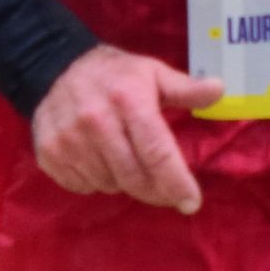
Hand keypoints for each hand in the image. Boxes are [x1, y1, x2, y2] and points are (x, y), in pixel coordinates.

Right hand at [29, 45, 224, 214]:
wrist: (54, 67)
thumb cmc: (115, 75)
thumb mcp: (152, 72)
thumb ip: (185, 88)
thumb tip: (219, 89)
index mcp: (128, 100)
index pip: (157, 153)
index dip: (177, 183)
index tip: (191, 203)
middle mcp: (96, 122)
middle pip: (134, 177)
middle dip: (156, 190)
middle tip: (165, 189)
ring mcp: (69, 140)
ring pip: (109, 184)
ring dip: (124, 182)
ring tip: (125, 159)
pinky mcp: (49, 154)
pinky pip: (83, 186)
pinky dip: (97, 182)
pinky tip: (100, 161)